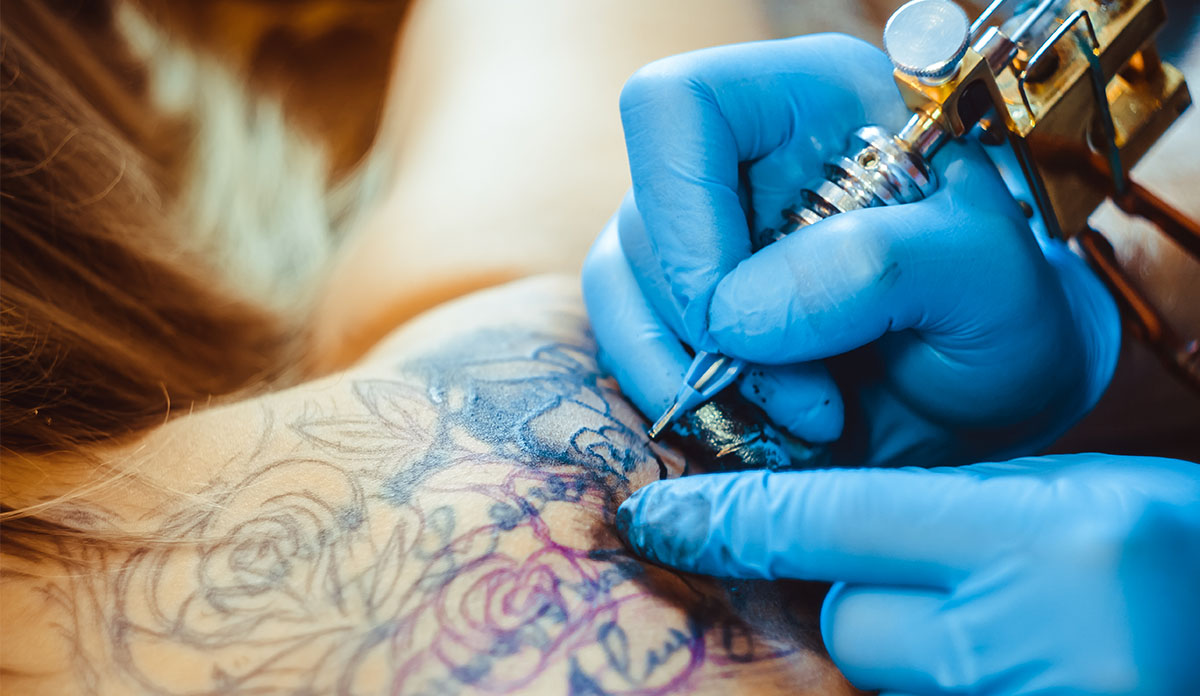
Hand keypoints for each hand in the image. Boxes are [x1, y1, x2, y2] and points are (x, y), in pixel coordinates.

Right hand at [582, 34, 1119, 466]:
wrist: (989, 393)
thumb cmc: (1003, 317)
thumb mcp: (989, 282)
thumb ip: (880, 269)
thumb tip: (734, 314)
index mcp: (809, 103)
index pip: (678, 108)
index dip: (682, 208)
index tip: (735, 313)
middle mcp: (738, 159)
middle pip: (643, 216)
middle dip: (711, 330)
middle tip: (809, 400)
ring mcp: (702, 233)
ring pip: (619, 284)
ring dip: (687, 373)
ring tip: (796, 418)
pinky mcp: (684, 305)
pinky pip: (627, 341)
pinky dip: (676, 397)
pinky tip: (755, 424)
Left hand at [616, 453, 1199, 694]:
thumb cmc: (1184, 555)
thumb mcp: (1072, 497)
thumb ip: (946, 507)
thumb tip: (828, 521)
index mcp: (1040, 538)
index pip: (825, 520)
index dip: (726, 519)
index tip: (655, 518)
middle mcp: (1022, 637)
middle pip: (848, 615)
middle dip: (868, 593)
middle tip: (952, 581)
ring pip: (881, 670)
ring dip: (913, 648)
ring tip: (1004, 629)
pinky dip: (942, 679)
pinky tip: (1006, 660)